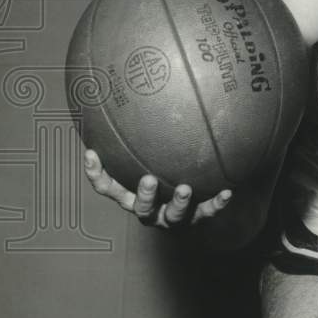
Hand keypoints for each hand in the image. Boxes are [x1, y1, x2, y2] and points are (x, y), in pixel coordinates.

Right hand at [83, 149, 232, 229]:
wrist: (195, 204)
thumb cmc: (164, 172)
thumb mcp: (147, 155)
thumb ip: (139, 136)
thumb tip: (130, 98)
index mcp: (131, 196)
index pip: (107, 187)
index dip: (95, 173)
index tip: (91, 153)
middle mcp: (150, 209)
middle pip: (140, 208)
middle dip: (144, 195)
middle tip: (149, 180)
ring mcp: (173, 217)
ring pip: (173, 216)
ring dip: (179, 204)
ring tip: (185, 189)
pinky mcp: (197, 219)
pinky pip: (207, 212)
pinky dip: (216, 203)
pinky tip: (227, 192)